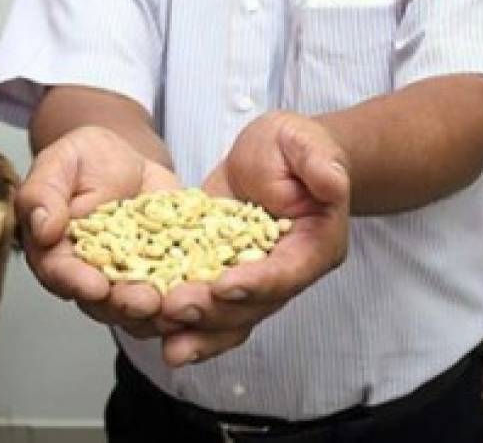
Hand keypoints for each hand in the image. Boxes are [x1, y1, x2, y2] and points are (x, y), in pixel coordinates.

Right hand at [15, 125, 184, 337]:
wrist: (127, 157)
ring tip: (178, 305)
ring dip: (160, 312)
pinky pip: (178, 290)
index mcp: (58, 254)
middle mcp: (92, 276)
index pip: (61, 274)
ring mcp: (131, 280)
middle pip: (104, 302)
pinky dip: (192, 294)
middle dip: (126, 304)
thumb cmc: (85, 159)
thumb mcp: (61, 162)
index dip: (77, 283)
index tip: (95, 286)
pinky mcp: (166, 274)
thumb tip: (42, 228)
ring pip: (142, 308)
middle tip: (146, 301)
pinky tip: (207, 290)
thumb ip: (44, 193)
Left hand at [158, 111, 350, 365]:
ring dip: (195, 333)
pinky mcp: (219, 272)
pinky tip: (149, 328)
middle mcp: (284, 273)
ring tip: (163, 341)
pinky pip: (204, 304)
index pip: (286, 272)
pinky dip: (180, 322)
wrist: (272, 154)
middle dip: (213, 312)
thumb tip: (333, 182)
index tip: (223, 286)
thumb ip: (320, 163)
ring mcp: (250, 279)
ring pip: (227, 318)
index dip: (257, 282)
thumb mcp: (305, 142)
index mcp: (313, 246)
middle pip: (252, 307)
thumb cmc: (295, 146)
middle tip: (174, 309)